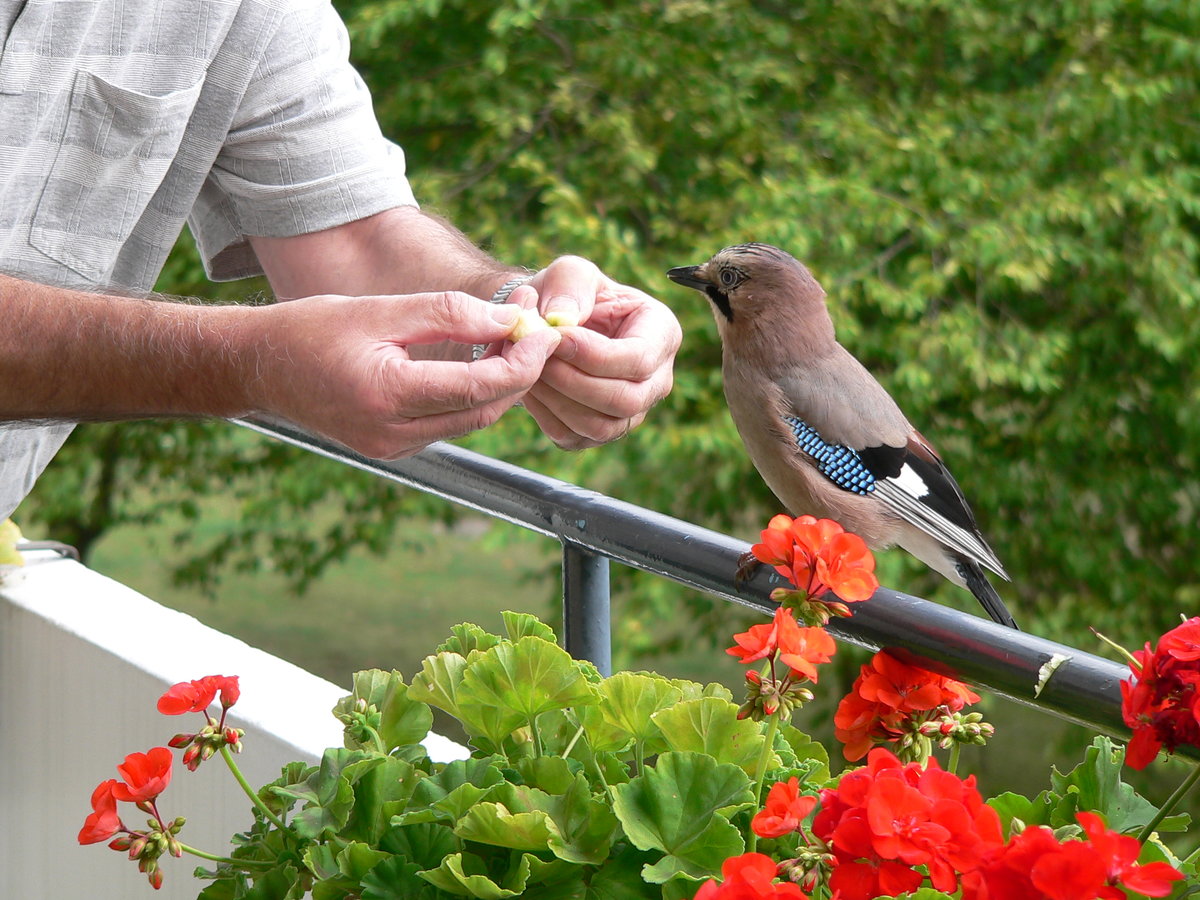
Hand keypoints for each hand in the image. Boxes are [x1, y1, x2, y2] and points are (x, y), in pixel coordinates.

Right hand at [252, 291, 560, 458]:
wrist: (259, 368)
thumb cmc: (313, 329)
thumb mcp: (380, 309)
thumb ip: (447, 313)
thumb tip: (510, 316)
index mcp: (387, 396)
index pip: (479, 387)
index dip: (522, 359)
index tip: (544, 329)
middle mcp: (393, 434)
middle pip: (484, 409)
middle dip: (520, 370)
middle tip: (536, 326)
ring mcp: (393, 447)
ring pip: (472, 419)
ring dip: (500, 382)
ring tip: (512, 334)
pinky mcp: (393, 448)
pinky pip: (449, 423)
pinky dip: (472, 394)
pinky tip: (481, 358)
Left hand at [518, 257, 681, 448]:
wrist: (549, 324)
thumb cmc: (567, 294)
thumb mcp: (570, 272)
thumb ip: (569, 284)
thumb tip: (564, 318)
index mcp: (662, 334)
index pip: (640, 359)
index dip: (595, 355)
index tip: (555, 338)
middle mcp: (656, 379)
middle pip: (626, 400)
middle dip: (574, 382)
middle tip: (535, 358)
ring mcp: (632, 411)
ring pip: (601, 426)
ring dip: (557, 401)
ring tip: (529, 370)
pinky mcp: (601, 431)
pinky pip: (576, 437)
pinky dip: (546, 416)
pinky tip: (530, 388)